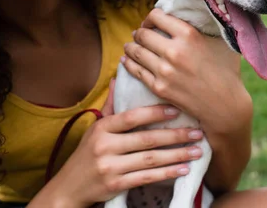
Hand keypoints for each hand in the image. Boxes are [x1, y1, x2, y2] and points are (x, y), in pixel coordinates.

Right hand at [42, 79, 205, 206]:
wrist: (69, 188)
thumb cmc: (87, 154)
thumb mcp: (95, 128)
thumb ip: (111, 106)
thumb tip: (118, 78)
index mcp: (102, 128)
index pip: (132, 117)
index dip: (155, 112)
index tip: (178, 109)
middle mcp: (105, 146)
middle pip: (146, 139)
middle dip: (175, 135)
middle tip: (198, 132)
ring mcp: (110, 167)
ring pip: (150, 159)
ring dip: (177, 155)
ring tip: (197, 151)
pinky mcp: (115, 185)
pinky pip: (147, 177)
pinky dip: (167, 174)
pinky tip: (183, 169)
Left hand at [121, 8, 251, 137]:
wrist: (224, 105)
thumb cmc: (225, 71)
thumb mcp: (218, 42)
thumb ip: (202, 27)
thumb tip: (188, 15)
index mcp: (188, 34)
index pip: (156, 16)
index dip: (150, 18)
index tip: (151, 23)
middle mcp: (174, 50)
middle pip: (143, 34)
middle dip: (139, 32)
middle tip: (140, 34)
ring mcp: (164, 70)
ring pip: (135, 51)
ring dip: (130, 46)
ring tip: (130, 46)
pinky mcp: (159, 87)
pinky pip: (136, 70)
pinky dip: (129, 63)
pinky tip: (127, 60)